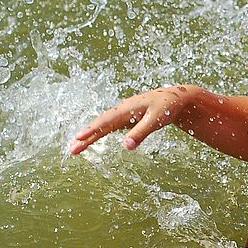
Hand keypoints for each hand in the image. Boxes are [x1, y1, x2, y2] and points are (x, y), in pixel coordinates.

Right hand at [69, 85, 199, 154]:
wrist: (176, 97)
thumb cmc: (167, 107)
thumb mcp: (157, 120)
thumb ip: (141, 133)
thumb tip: (126, 147)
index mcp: (127, 108)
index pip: (106, 121)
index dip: (92, 130)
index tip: (78, 138)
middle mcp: (122, 110)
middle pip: (100, 124)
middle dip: (85, 137)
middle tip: (71, 150)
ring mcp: (124, 114)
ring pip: (103, 126)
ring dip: (90, 136)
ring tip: (76, 148)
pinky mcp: (127, 118)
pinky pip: (110, 127)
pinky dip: (99, 133)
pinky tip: (91, 140)